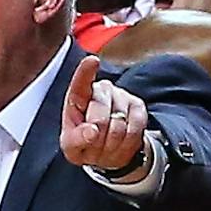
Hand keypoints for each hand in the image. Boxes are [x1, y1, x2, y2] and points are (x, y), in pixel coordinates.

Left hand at [60, 56, 150, 175]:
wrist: (109, 150)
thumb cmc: (85, 142)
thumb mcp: (71, 146)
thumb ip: (76, 139)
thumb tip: (92, 131)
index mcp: (77, 97)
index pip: (80, 82)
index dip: (86, 72)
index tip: (92, 61)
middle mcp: (100, 90)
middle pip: (99, 117)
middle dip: (97, 139)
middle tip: (94, 147)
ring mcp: (121, 96)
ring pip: (119, 125)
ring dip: (112, 144)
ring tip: (106, 147)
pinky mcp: (138, 106)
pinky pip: (135, 127)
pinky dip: (127, 142)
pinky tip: (121, 144)